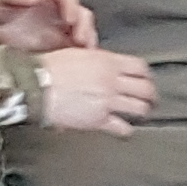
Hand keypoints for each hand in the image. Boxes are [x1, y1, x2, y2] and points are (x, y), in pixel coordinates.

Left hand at [0, 0, 95, 50]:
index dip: (73, 7)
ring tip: (84, 56)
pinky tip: (78, 66)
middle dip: (85, 28)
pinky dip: (79, 58)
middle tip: (81, 42)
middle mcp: (56, 11)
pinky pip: (73, 51)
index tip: (70, 20)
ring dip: (86, 44)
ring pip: (81, 34)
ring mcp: (57, 29)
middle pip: (81, 16)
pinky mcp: (56, 47)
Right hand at [35, 47, 155, 134]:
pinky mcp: (99, 119)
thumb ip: (98, 61)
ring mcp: (107, 101)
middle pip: (146, 89)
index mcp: (107, 62)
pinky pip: (122, 128)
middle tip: (150, 99)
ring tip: (141, 114)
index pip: (140, 67)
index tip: (146, 79)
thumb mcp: (78, 55)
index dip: (146, 75)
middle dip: (151, 95)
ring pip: (140, 108)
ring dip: (142, 111)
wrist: (35, 85)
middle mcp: (112, 81)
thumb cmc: (49, 68)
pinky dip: (126, 130)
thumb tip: (107, 66)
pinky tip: (124, 130)